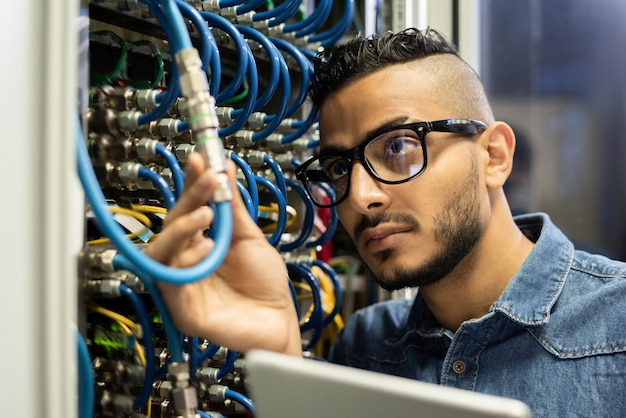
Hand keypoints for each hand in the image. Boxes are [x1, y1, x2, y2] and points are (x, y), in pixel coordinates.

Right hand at [145, 152, 301, 355]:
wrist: (279, 320)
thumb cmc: (265, 283)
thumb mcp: (250, 238)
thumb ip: (234, 207)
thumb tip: (225, 168)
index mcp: (200, 243)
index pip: (187, 209)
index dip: (190, 184)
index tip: (199, 158)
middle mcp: (186, 261)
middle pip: (172, 224)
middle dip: (189, 198)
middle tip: (208, 179)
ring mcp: (181, 284)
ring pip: (161, 250)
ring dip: (182, 227)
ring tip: (207, 214)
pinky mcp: (181, 308)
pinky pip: (170, 281)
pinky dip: (185, 261)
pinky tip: (206, 248)